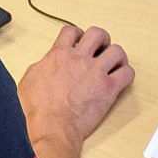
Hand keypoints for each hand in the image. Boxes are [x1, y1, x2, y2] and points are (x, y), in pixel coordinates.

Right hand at [19, 24, 133, 150]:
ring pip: (118, 51)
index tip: (79, 42)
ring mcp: (96, 72)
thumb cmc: (40, 108)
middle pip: (98, 33)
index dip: (77, 34)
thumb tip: (47, 63)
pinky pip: (128, 73)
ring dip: (116, 57)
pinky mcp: (109, 88)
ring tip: (113, 65)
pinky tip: (119, 80)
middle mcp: (79, 59)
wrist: (53, 126)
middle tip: (100, 50)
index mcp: (59, 54)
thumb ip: (42, 65)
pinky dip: (126, 74)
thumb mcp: (29, 79)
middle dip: (101, 40)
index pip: (71, 30)